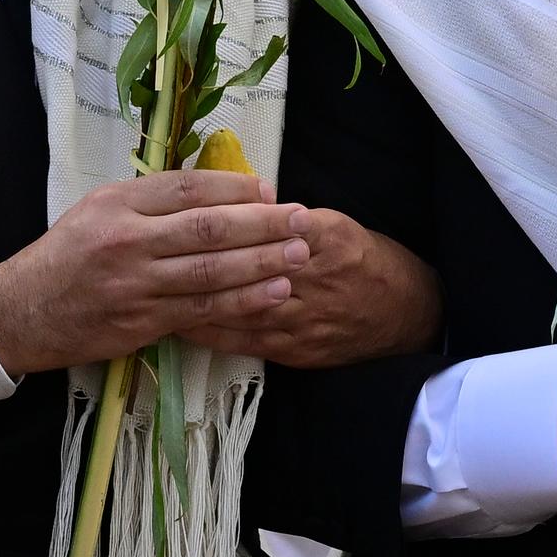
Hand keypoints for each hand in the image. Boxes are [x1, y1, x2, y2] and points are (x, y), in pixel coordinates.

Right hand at [0, 170, 310, 377]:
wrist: (24, 312)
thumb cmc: (67, 256)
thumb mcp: (98, 209)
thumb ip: (149, 200)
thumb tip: (215, 191)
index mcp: (116, 203)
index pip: (185, 188)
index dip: (233, 187)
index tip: (269, 189)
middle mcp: (127, 241)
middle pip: (207, 228)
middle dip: (262, 223)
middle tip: (301, 219)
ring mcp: (136, 285)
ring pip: (211, 271)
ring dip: (262, 264)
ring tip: (299, 255)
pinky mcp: (143, 323)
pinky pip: (203, 310)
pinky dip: (242, 301)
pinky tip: (273, 294)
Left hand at [167, 205, 441, 366]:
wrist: (403, 314)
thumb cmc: (362, 260)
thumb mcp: (335, 224)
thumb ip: (289, 219)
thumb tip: (237, 206)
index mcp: (324, 237)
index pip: (267, 226)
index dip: (224, 223)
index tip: (184, 217)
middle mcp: (312, 278)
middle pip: (246, 267)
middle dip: (200, 262)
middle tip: (153, 254)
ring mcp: (302, 319)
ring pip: (239, 307)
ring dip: (195, 299)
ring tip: (155, 291)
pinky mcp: (295, 350)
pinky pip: (243, 341)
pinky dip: (209, 331)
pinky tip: (178, 323)